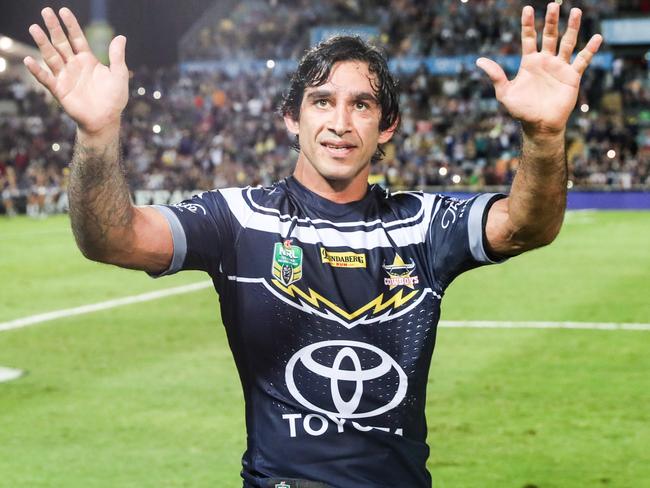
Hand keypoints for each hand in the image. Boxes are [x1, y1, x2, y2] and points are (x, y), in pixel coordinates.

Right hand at [24, 7, 128, 136]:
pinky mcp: (59, 90)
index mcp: (87, 60)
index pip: (77, 38)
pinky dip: (37, 70)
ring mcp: (65, 76)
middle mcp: (74, 65)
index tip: (63, 11)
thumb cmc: (114, 98)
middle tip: (46, 11)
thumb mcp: (119, 75)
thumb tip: (121, 36)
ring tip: (34, 28)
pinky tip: (29, 60)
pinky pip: (46, 78)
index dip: (71, 25)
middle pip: (61, 43)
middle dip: (54, 28)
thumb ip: (117, 56)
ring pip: (51, 56)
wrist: (106, 120)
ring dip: (42, 43)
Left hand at [476, 3, 602, 137]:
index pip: (529, 38)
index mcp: (529, 62)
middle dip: (551, 21)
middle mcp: (545, 61)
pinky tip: (597, 37)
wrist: (539, 126)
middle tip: (553, 5)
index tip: (527, 9)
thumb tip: (478, 61)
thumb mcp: (504, 93)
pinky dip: (590, 49)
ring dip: (572, 27)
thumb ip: (495, 75)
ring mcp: (560, 67)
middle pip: (549, 36)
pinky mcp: (572, 77)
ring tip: (576, 11)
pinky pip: (582, 60)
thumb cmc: (521, 110)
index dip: (528, 24)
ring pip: (567, 43)